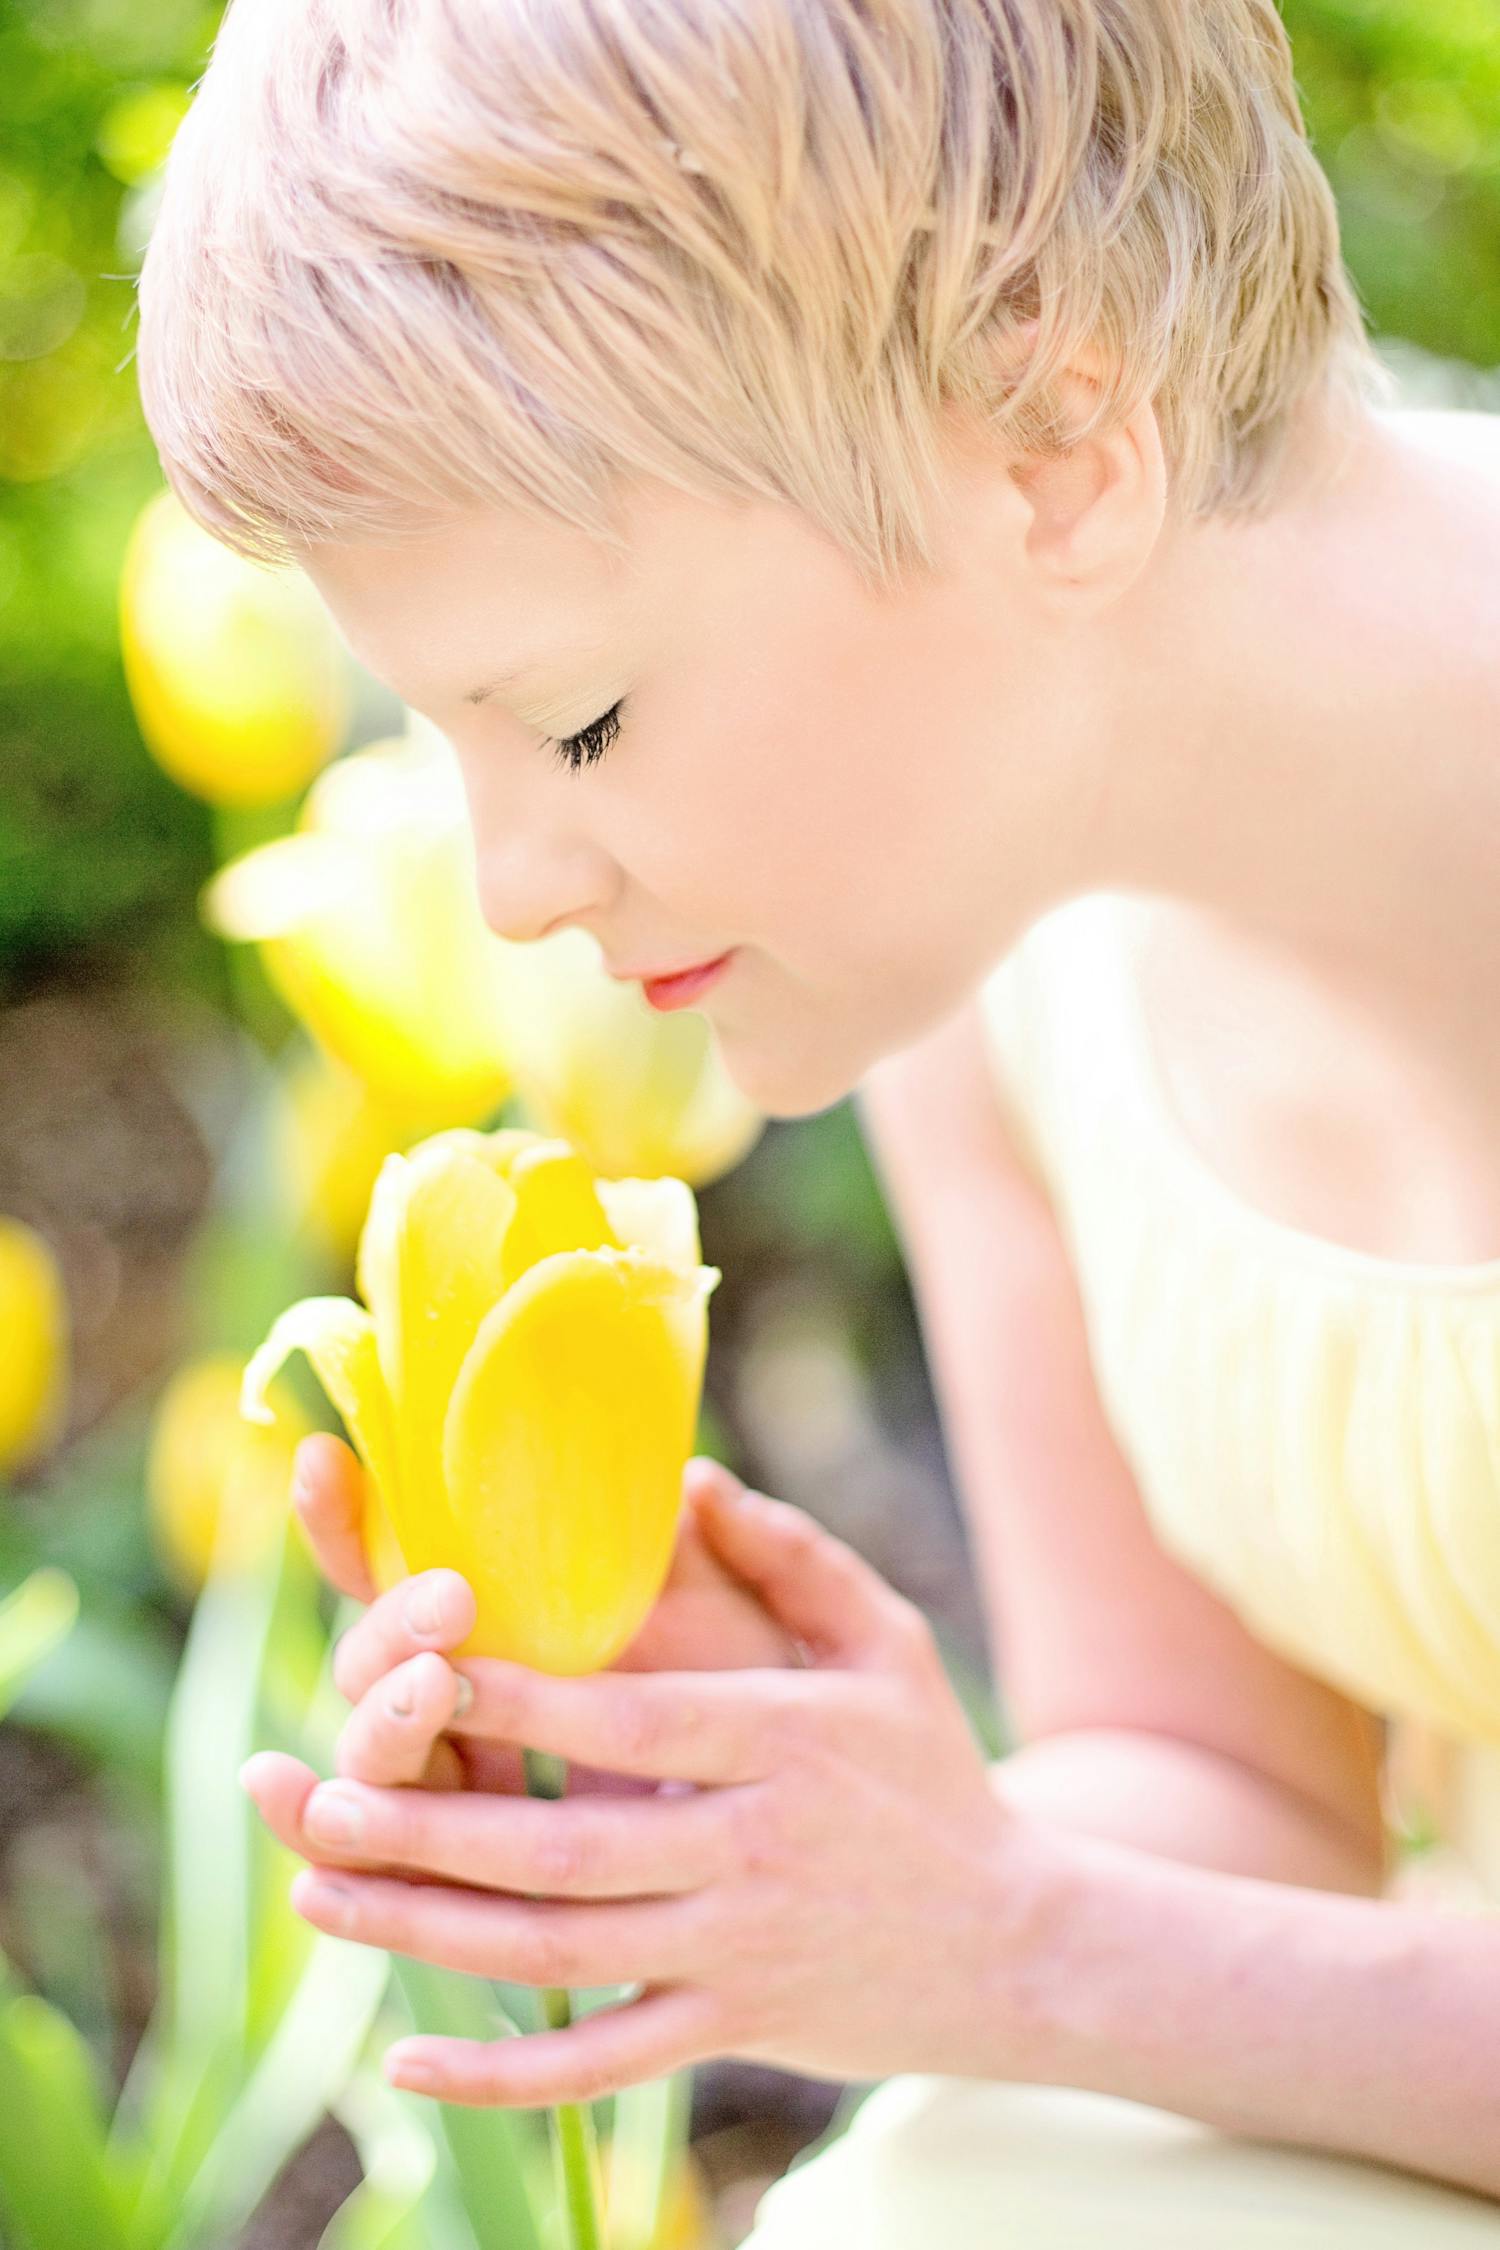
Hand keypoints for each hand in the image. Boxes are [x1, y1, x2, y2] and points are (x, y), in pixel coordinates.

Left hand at [242, 1480, 1059, 2107]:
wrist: (1018, 1947)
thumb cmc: (933, 1775)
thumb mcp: (888, 1645)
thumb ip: (792, 1555)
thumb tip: (689, 1480)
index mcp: (782, 1742)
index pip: (630, 1719)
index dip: (518, 1699)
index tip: (417, 1667)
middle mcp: (750, 1850)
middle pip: (567, 1849)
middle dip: (431, 1828)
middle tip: (319, 1799)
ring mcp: (735, 1952)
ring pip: (558, 1953)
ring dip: (428, 1930)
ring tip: (319, 1892)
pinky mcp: (728, 2030)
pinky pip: (601, 2063)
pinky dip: (503, 2074)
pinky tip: (412, 2063)